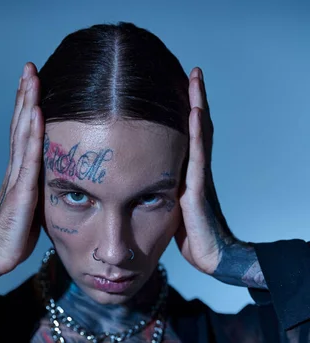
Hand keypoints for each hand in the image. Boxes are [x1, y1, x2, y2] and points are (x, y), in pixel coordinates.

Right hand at [0, 62, 43, 285]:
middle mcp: (16, 168)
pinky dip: (32, 134)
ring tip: (32, 78)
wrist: (1, 252)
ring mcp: (17, 177)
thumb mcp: (36, 202)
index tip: (33, 82)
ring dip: (27, 105)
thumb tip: (62, 176)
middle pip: (20, 125)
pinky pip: (28, 158)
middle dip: (25, 95)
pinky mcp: (21, 191)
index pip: (24, 132)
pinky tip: (36, 114)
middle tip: (30, 67)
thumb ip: (44, 185)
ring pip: (22, 134)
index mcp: (21, 171)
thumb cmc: (19, 231)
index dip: (27, 106)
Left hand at [175, 67, 235, 275]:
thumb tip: (143, 186)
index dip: (185, 113)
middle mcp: (197, 171)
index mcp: (189, 174)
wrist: (212, 256)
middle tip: (192, 72)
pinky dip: (196, 133)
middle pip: (197, 128)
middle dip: (194, 99)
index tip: (179, 90)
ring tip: (195, 79)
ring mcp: (200, 178)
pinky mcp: (197, 190)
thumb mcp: (171, 209)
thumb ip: (162, 192)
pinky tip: (194, 112)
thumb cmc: (193, 236)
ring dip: (197, 105)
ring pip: (200, 134)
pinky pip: (197, 156)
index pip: (188, 137)